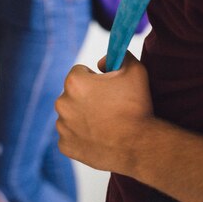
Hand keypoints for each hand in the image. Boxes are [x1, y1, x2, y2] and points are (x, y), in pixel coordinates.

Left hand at [55, 52, 153, 173]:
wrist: (139, 145)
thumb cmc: (137, 107)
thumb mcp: (135, 70)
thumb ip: (119, 55)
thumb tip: (103, 61)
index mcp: (75, 82)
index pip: (80, 72)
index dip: (95, 78)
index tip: (107, 88)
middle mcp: (62, 103)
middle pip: (73, 94)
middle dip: (87, 97)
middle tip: (109, 107)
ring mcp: (63, 126)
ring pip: (71, 115)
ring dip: (83, 116)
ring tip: (106, 124)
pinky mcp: (65, 146)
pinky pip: (70, 136)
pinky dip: (82, 136)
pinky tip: (100, 137)